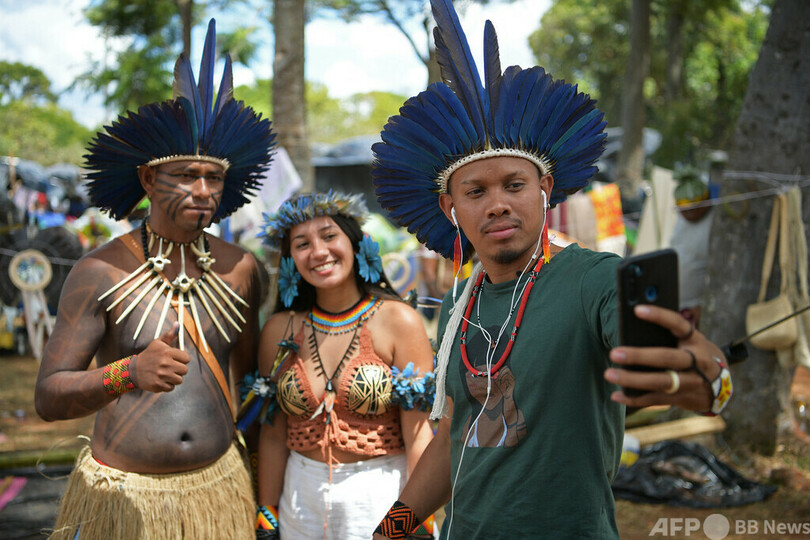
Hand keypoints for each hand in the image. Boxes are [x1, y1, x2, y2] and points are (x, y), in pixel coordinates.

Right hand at [131, 323, 189, 392]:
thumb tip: (178, 323)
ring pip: (179, 380)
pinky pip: (171, 387)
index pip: (187, 358)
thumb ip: (170, 334)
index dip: (182, 359)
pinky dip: (167, 385)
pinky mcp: (158, 385)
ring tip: (165, 373)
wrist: (133, 370)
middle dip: (179, 369)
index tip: (175, 359)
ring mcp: (161, 375)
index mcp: (167, 352)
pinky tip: (160, 380)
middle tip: (170, 367)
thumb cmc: (149, 355)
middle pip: (185, 370)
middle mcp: (165, 363)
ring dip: (174, 378)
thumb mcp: (158, 343)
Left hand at [604, 304, 724, 411]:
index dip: (659, 316)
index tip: (637, 310)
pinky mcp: (682, 398)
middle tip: (613, 353)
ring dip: (633, 380)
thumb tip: (632, 327)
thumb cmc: (694, 354)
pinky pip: (655, 400)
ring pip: (660, 382)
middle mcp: (696, 361)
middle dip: (639, 356)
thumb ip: (669, 335)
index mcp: (695, 340)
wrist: (721, 385)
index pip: (678, 324)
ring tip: (609, 374)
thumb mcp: (689, 341)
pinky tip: (617, 395)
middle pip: (666, 357)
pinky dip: (634, 399)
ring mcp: (690, 382)